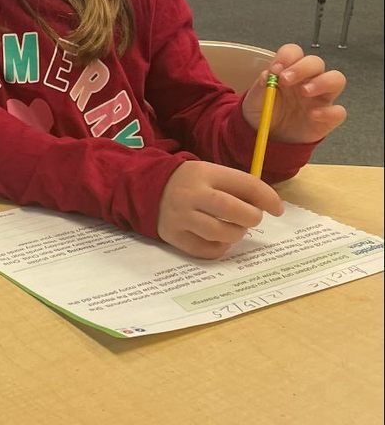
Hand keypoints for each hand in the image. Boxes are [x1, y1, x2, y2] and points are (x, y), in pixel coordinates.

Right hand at [157, 161, 282, 258]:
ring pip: (222, 234)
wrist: (146, 188)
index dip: (268, 198)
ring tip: (233, 227)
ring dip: (236, 233)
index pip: (245, 184)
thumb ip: (236, 186)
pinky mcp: (174, 237)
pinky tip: (218, 237)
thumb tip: (268, 205)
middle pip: (234, 211)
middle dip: (251, 217)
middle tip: (251, 218)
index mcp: (203, 173)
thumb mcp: (209, 173)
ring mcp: (181, 217)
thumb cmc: (189, 182)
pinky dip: (221, 247)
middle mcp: (191, 194)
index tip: (277, 209)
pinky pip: (208, 250)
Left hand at [240, 44, 345, 143]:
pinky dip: (329, 112)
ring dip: (322, 82)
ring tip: (304, 92)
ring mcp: (321, 98)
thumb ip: (261, 86)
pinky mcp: (329, 117)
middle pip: (316, 62)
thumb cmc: (265, 111)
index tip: (275, 68)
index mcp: (289, 71)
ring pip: (336, 79)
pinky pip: (339, 111)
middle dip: (302, 67)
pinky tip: (313, 115)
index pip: (294, 53)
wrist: (270, 136)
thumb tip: (267, 74)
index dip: (287, 57)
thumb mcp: (255, 99)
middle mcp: (308, 80)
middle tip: (285, 79)